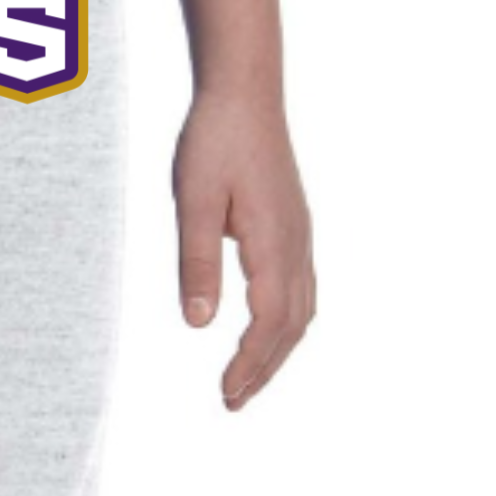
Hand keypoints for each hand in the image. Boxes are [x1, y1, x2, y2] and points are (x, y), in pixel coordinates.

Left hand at [173, 92, 315, 410]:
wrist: (246, 93)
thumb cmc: (214, 142)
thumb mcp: (194, 204)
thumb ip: (196, 264)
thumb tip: (198, 324)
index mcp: (273, 243)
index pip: (268, 323)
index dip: (249, 364)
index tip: (226, 394)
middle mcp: (296, 244)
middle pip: (290, 326)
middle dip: (264, 369)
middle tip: (233, 402)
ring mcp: (300, 235)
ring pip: (301, 309)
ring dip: (277, 350)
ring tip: (248, 380)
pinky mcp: (294, 227)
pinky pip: (301, 289)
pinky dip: (286, 323)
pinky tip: (267, 332)